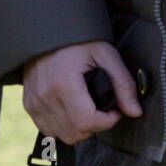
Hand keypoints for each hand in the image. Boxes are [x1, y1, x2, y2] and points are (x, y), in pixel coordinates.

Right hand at [23, 40, 142, 143]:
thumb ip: (123, 83)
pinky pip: (48, 130)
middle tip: (102, 108)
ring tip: (87, 108)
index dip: (107, 121)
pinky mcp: (29, 105)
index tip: (115, 110)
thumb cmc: (77, 40)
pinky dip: (63, 127)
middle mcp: (44, 96)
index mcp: (63, 83)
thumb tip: (136, 112)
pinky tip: (72, 111)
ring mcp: (34, 102)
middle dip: (95, 125)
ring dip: (80, 129)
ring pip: (62, 136)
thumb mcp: (105, 54)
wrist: (46, 29)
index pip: (87, 122)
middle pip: (76, 133)